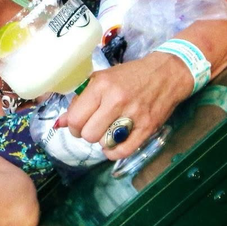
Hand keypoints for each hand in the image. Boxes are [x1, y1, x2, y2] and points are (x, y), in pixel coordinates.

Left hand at [56, 52, 192, 159]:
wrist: (166, 74)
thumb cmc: (129, 75)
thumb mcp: (101, 79)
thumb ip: (80, 100)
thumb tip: (60, 123)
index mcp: (101, 85)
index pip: (75, 118)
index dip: (72, 125)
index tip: (78, 123)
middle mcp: (116, 100)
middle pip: (88, 134)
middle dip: (86, 133)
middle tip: (92, 127)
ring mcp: (133, 115)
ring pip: (103, 143)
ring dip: (101, 140)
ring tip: (107, 130)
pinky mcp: (147, 128)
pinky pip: (123, 151)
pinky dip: (114, 152)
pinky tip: (113, 144)